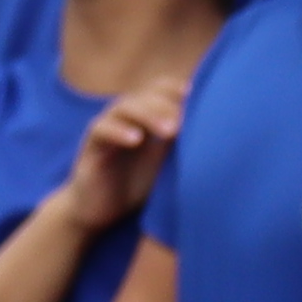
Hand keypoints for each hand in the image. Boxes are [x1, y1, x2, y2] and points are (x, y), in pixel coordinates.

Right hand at [60, 83, 188, 231]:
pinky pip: (101, 130)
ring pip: (123, 108)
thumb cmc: (136, 186)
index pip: (157, 91)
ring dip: (147, 115)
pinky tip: (136, 139)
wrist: (100, 213)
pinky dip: (118, 131)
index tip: (194, 93)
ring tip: (168, 130)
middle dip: (166, 104)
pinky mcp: (89, 147)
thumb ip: (180, 143)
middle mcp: (124, 118)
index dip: (173, 89)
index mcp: (143, 117)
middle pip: (143, 96)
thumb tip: (213, 128)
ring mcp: (106, 129)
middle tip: (184, 123)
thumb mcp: (165, 163)